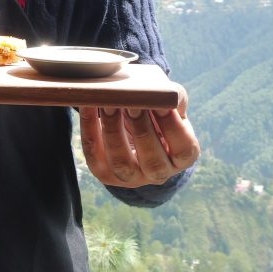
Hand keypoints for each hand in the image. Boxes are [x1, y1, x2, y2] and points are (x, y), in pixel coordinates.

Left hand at [79, 87, 199, 188]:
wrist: (133, 125)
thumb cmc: (157, 113)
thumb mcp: (171, 106)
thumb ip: (173, 98)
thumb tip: (161, 93)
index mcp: (182, 159)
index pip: (183, 150)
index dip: (173, 127)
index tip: (162, 104)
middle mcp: (158, 173)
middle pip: (153, 162)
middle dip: (142, 131)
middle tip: (133, 104)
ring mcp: (130, 177)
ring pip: (121, 162)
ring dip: (114, 131)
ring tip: (110, 104)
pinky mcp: (103, 172)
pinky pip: (93, 153)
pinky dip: (90, 128)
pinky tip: (88, 105)